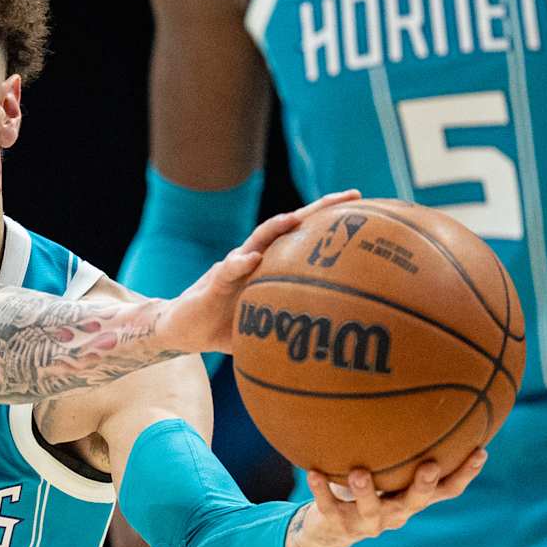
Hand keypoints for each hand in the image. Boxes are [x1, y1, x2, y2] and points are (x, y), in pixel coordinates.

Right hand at [158, 190, 360, 353]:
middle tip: (351, 196)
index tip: (365, 208)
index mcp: (268, 265)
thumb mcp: (263, 326)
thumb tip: (329, 350)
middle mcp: (254, 259)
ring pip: (258, 239)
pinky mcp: (213, 284)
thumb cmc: (224, 326)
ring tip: (295, 218)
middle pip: (289, 226)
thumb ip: (289, 327)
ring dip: (276, 228)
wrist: (181, 329)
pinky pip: (227, 271)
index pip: (304, 237)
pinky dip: (239, 263)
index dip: (332, 222)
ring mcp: (233, 268)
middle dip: (319, 209)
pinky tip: (252, 259)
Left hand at [284, 451, 486, 546]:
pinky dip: (320, 489)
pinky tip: (312, 472)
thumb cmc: (369, 491)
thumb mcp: (390, 474)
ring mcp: (367, 522)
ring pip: (371, 509)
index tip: (481, 450)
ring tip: (360, 472)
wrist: (331, 531)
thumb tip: (422, 400)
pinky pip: (328, 505)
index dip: (466, 474)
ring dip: (365, 491)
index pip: (448, 490)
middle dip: (424, 485)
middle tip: (430, 466)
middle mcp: (396, 513)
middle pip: (416, 501)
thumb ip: (405, 451)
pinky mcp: (338, 523)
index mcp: (413, 500)